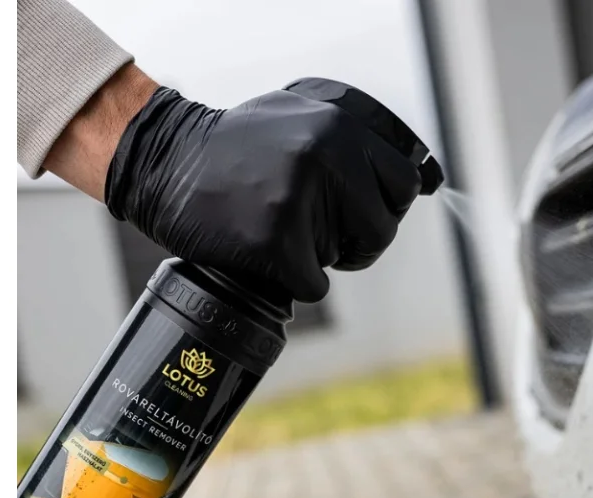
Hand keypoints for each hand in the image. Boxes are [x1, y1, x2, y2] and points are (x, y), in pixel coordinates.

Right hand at [103, 82, 422, 302]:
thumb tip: (427, 179)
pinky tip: (266, 254)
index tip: (360, 212)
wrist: (164, 161)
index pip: (404, 183)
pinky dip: (295, 281)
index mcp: (339, 127)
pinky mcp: (275, 241)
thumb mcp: (300, 116)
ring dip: (323, 258)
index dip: (386, 206)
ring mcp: (300, 200)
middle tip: (325, 236)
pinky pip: (314, 286)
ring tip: (285, 232)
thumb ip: (356, 140)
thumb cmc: (234, 145)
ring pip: (347, 258)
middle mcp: (327, 158)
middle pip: (383, 228)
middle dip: (360, 241)